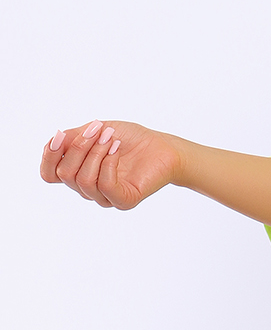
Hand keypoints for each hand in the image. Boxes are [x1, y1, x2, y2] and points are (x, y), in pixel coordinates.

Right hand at [40, 119, 181, 210]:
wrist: (162, 146)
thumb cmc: (129, 139)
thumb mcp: (95, 131)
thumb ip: (72, 138)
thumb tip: (54, 143)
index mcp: (78, 173)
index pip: (49, 174)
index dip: (48, 156)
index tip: (60, 136)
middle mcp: (88, 189)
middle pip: (65, 173)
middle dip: (78, 147)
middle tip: (97, 129)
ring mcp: (106, 197)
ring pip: (84, 180)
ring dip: (95, 152)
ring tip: (110, 137)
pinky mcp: (125, 200)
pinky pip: (106, 186)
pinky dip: (108, 163)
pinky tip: (117, 148)